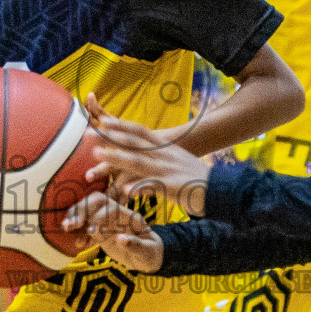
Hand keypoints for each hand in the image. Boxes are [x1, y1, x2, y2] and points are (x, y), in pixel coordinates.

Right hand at [61, 192, 163, 271]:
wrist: (148, 256)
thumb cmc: (151, 252)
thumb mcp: (148, 252)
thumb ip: (136, 245)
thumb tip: (120, 239)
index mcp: (129, 217)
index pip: (111, 206)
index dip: (99, 216)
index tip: (91, 230)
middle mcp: (116, 215)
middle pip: (96, 201)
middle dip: (81, 210)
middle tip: (70, 225)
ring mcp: (106, 221)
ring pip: (87, 209)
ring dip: (75, 217)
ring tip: (65, 228)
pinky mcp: (99, 230)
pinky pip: (85, 225)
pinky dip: (77, 231)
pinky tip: (76, 241)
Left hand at [84, 94, 208, 215]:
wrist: (224, 189)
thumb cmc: (197, 179)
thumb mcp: (176, 163)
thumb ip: (158, 159)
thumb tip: (143, 157)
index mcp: (165, 147)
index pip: (139, 131)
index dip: (120, 125)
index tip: (102, 121)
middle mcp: (164, 155)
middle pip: (133, 142)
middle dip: (109, 136)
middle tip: (86, 133)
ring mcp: (168, 169)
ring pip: (138, 161)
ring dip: (116, 157)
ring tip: (97, 156)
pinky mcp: (174, 186)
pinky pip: (154, 186)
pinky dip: (140, 187)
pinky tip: (126, 190)